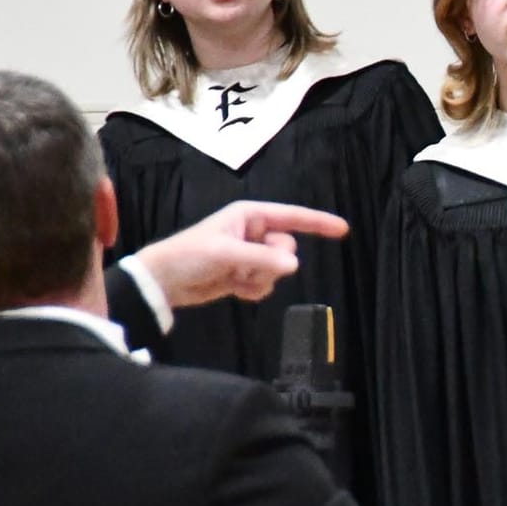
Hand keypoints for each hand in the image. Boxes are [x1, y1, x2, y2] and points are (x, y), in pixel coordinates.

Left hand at [134, 201, 347, 307]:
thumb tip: (295, 265)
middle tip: (244, 265)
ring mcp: (251, 256)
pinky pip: (266, 286)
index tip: (343, 229)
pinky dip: (252, 290)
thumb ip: (261, 258)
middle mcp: (254, 233)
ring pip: (278, 270)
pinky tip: (232, 287)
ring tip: (233, 277)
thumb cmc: (190, 255)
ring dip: (259, 278)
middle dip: (271, 262)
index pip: (293, 218)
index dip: (318, 223)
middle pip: (287, 249)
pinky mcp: (245, 275)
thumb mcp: (225, 253)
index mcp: (251, 216)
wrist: (163, 281)